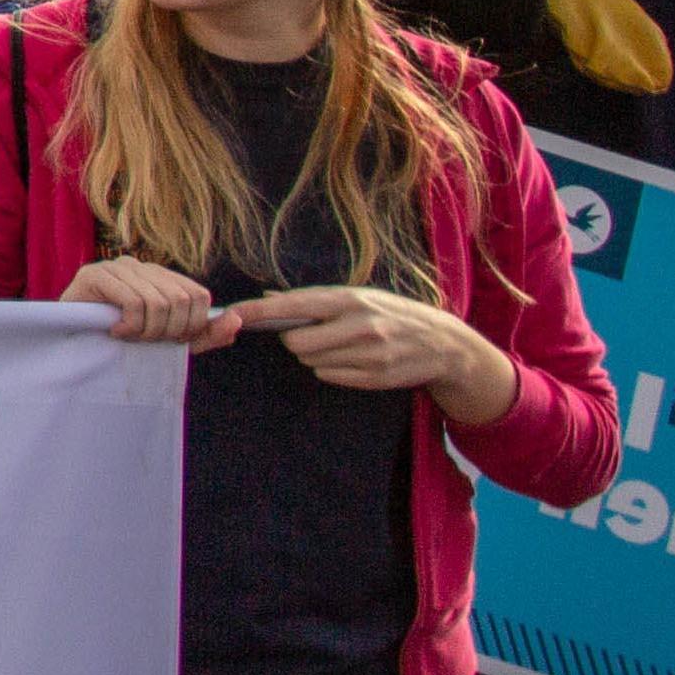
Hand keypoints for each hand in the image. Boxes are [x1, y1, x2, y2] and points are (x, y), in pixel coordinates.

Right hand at [65, 254, 232, 348]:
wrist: (67, 339)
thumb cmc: (117, 337)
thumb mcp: (167, 339)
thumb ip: (203, 334)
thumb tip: (237, 322)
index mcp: (161, 276)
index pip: (199, 296)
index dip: (192, 325)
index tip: (171, 342)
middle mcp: (142, 265)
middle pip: (181, 300)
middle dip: (169, 331)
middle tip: (147, 342)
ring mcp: (117, 267)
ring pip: (158, 303)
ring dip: (146, 331)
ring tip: (129, 337)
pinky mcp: (95, 275)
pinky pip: (133, 303)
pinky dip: (130, 326)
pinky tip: (116, 331)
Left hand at [243, 284, 518, 421]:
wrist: (443, 344)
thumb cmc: (392, 314)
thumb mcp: (359, 296)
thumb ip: (314, 300)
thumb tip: (267, 299)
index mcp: (351, 299)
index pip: (293, 305)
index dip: (258, 311)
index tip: (231, 314)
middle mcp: (360, 325)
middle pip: (296, 343)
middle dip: (295, 342)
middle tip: (314, 336)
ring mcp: (369, 353)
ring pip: (312, 362)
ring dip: (317, 356)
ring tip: (343, 346)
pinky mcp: (375, 377)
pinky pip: (331, 376)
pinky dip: (333, 370)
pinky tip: (355, 360)